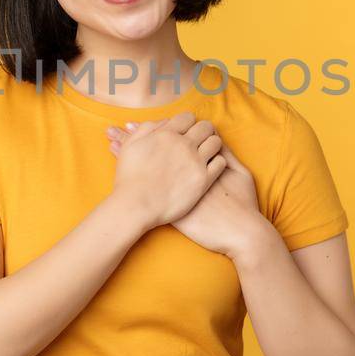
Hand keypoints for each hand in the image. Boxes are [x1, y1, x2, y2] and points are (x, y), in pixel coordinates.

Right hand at [107, 111, 227, 229]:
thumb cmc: (129, 177)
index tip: (185, 131)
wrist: (135, 205)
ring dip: (212, 144)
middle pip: (205, 127)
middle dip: (203, 131)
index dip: (187, 123)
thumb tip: (164, 122)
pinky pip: (221, 162)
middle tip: (199, 140)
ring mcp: (195, 162)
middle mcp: (183, 144)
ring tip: (205, 153)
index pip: (188, 117)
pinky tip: (208, 167)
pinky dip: (217, 162)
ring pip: (216, 142)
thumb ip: (147, 128)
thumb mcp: (131, 145)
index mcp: (166, 133)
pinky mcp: (203, 180)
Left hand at [108, 120, 269, 257]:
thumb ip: (226, 154)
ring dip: (129, 153)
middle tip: (122, 128)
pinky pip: (146, 192)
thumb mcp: (240, 173)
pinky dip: (132, 179)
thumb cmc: (242, 203)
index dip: (162, 128)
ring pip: (147, 167)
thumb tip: (217, 139)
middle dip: (139, 136)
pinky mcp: (171, 210)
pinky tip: (121, 174)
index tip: (145, 123)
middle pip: (156, 148)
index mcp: (199, 160)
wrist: (239, 232)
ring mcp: (175, 192)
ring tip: (111, 141)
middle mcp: (183, 172)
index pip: (177, 138)